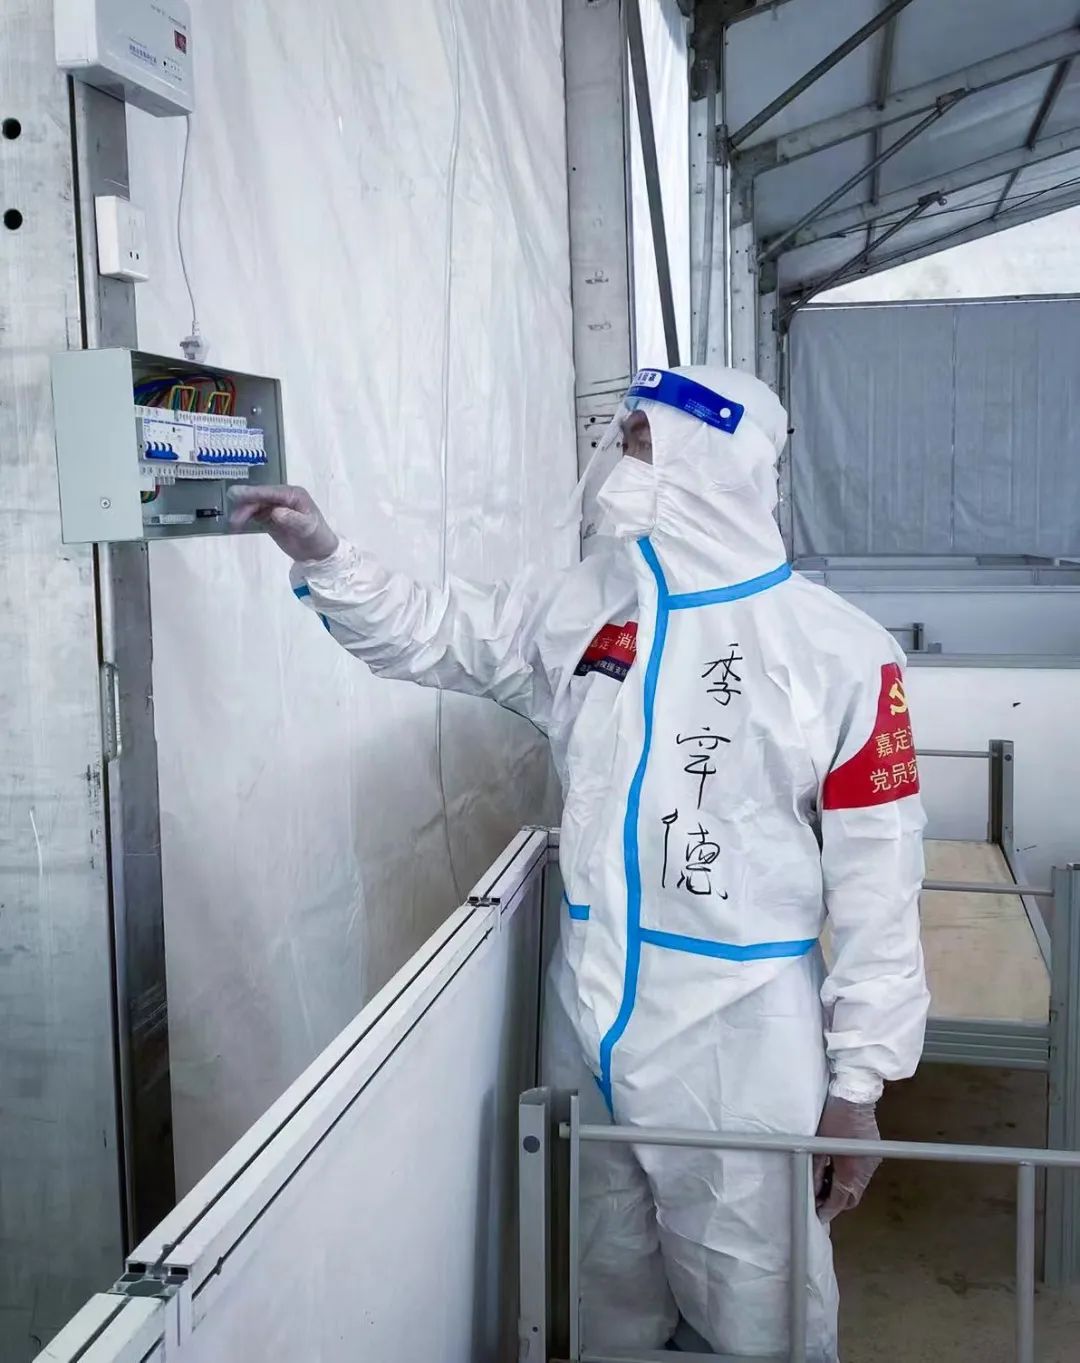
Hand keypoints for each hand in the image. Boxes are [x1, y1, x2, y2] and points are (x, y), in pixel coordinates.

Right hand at [230, 485, 338, 561]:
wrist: (318, 553)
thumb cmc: (317, 537)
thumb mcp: (307, 527)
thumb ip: (292, 519)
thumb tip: (276, 512)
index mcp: (293, 495)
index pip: (270, 492)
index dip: (253, 492)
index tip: (237, 494)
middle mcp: (283, 498)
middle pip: (260, 497)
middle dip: (245, 505)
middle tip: (233, 517)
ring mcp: (275, 507)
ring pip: (255, 506)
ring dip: (243, 513)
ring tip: (234, 524)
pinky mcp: (270, 518)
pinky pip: (255, 515)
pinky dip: (246, 518)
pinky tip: (238, 524)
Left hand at [814, 1095, 880, 1223]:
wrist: (855, 1095)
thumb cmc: (834, 1118)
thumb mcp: (818, 1145)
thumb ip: (814, 1171)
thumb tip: (811, 1190)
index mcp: (851, 1172)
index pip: (839, 1201)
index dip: (827, 1210)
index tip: (818, 1216)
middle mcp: (866, 1172)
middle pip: (851, 1197)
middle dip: (836, 1202)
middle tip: (819, 1200)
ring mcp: (872, 1163)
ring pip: (857, 1186)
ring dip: (842, 1189)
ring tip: (824, 1183)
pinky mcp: (874, 1153)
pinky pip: (862, 1174)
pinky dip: (850, 1178)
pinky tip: (836, 1169)